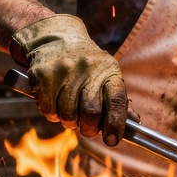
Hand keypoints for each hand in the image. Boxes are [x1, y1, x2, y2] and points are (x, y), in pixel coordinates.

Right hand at [11, 15, 127, 144]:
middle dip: (90, 128)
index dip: (116, 124)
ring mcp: (64, 71)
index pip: (117, 101)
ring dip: (69, 121)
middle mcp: (88, 69)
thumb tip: (134, 123)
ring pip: (68, 116)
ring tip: (70, 110)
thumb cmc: (86, 64)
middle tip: (88, 128)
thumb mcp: (106, 74)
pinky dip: (53, 114)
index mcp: (108, 70)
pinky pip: (49, 110)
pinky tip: (55, 102)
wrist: (55, 37)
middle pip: (91, 113)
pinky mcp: (43, 76)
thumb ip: (118, 100)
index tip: (113, 140)